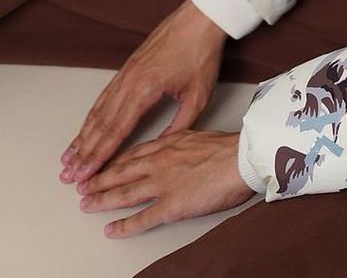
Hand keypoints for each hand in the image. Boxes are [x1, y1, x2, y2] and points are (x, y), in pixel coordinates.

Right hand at [60, 0, 226, 184]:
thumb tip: (162, 147)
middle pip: (101, 124)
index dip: (99, 156)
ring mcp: (126, 73)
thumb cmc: (201, 53)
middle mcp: (129, 81)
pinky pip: (105, 95)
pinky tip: (86, 126)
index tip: (85, 175)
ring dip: (83, 136)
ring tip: (69, 156)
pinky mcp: (128, 66)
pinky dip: (92, 115)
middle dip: (84, 153)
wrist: (200, 18)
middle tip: (68, 174)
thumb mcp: (198, 96)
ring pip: (99, 110)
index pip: (116, 131)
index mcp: (145, 90)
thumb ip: (179, 125)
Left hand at [77, 130, 254, 237]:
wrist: (242, 158)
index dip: (115, 161)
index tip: (104, 165)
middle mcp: (160, 162)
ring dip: (102, 200)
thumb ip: (185, 144)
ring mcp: (162, 184)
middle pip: (121, 172)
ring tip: (87, 205)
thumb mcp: (202, 135)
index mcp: (169, 143)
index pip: (134, 152)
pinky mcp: (170, 206)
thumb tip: (183, 150)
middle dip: (100, 179)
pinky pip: (141, 219)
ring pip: (124, 194)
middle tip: (83, 185)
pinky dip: (123, 226)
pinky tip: (111, 231)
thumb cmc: (230, 148)